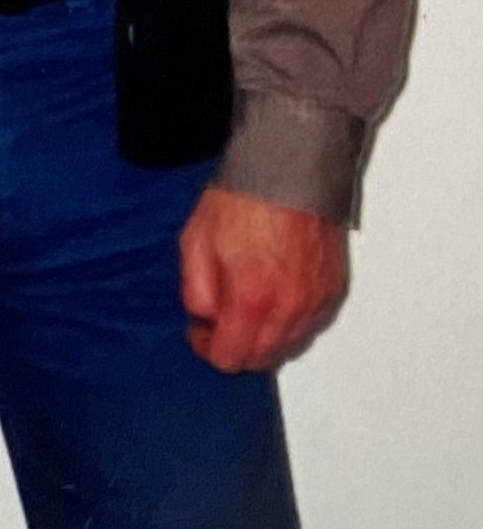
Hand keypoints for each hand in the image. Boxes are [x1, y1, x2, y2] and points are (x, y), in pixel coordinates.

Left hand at [179, 184, 348, 371]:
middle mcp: (290, 308)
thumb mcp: (195, 240)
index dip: (206, 348)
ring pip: (288, 345)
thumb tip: (203, 318)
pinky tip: (273, 295)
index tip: (199, 332)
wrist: (289, 169)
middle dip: (235, 345)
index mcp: (251, 298)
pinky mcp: (334, 290)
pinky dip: (289, 321)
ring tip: (245, 302)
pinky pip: (309, 324)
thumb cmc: (245, 198)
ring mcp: (316, 301)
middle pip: (261, 359)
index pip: (230, 357)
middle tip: (218, 319)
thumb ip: (196, 290)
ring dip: (263, 336)